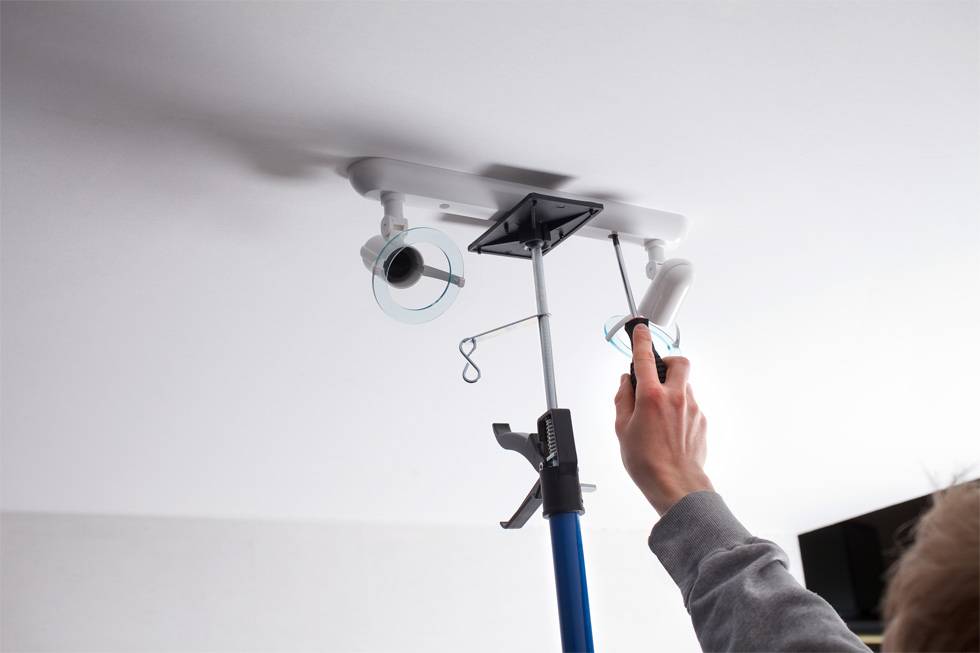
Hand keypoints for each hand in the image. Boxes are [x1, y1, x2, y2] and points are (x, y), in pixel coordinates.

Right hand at [613, 323, 712, 514]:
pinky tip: (668, 428)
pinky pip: (690, 404)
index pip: (645, 357)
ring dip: (672, 389)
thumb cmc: (647, 462)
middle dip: (668, 360)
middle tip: (656, 371)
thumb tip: (626, 383)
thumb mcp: (621, 429)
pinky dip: (679, 408)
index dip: (641, 339)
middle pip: (679, 361)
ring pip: (685, 385)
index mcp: (652, 397)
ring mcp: (693, 408)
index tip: (640, 329)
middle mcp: (676, 397)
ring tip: (658, 413)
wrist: (675, 484)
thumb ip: (622, 400)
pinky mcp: (702, 421)